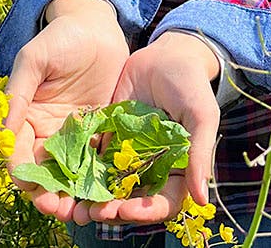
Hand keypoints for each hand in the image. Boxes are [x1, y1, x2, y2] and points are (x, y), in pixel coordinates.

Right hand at [4, 0, 128, 221]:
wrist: (97, 27)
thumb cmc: (61, 37)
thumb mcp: (35, 59)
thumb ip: (18, 92)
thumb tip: (0, 131)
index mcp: (26, 117)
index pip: (17, 155)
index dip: (22, 176)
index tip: (33, 190)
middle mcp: (48, 132)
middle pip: (44, 174)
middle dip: (50, 195)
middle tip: (63, 210)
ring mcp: (75, 135)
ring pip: (71, 174)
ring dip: (75, 195)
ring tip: (87, 211)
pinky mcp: (101, 132)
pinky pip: (99, 161)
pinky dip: (102, 179)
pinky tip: (110, 193)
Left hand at [76, 30, 220, 225]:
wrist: (166, 55)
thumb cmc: (190, 85)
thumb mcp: (200, 116)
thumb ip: (199, 154)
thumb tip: (202, 201)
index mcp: (176, 169)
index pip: (162, 202)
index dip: (146, 212)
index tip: (127, 210)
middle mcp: (151, 166)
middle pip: (132, 199)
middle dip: (114, 210)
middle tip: (95, 214)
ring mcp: (128, 153)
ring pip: (110, 185)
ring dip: (95, 199)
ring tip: (78, 208)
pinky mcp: (109, 136)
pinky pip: (95, 158)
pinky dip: (83, 171)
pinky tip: (68, 177)